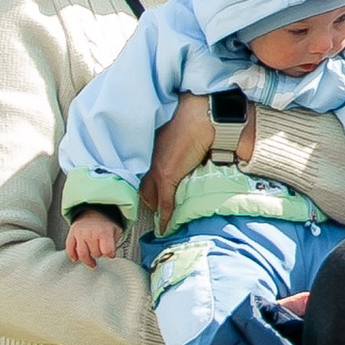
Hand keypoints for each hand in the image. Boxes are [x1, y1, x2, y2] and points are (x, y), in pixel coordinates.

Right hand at [65, 209, 125, 266]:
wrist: (94, 208)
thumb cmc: (105, 221)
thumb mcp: (116, 229)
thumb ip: (113, 243)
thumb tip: (109, 255)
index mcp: (104, 232)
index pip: (107, 251)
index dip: (110, 254)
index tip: (111, 254)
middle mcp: (91, 233)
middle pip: (95, 253)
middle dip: (99, 255)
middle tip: (101, 252)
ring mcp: (80, 234)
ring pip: (82, 254)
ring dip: (87, 261)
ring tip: (91, 262)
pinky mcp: (72, 234)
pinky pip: (69, 248)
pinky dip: (72, 255)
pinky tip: (76, 259)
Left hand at [143, 88, 236, 217]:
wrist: (201, 118)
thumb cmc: (194, 121)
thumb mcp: (179, 135)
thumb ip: (176, 146)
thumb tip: (184, 152)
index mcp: (152, 148)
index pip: (146, 174)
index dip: (149, 186)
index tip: (152, 193)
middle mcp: (150, 159)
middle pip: (144, 187)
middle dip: (149, 199)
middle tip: (156, 208)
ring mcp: (157, 169)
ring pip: (150, 196)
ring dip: (156, 208)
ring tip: (162, 218)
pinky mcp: (167, 177)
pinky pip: (165, 203)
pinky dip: (165, 217)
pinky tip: (166, 226)